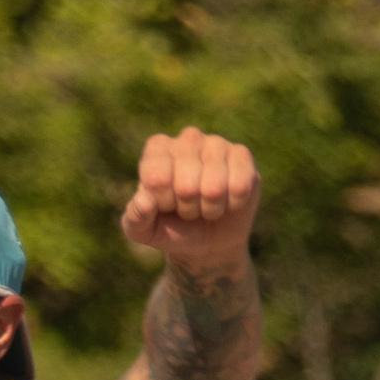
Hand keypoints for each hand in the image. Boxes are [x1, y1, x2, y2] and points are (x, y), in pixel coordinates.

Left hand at [120, 125, 258, 263]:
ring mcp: (217, 143)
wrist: (207, 241)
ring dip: (210, 208)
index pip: (157, 176)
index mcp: (157, 148)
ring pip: (214, 187)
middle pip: (186, 184)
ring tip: (206, 205)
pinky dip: (232, 204)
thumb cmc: (171, 228)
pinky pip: (240, 186)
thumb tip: (145, 200)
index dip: (163, 201)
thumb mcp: (145, 231)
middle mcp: (188, 138)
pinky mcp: (243, 155)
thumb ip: (136, 218)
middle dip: (188, 208)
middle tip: (188, 208)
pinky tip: (228, 201)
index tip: (166, 205)